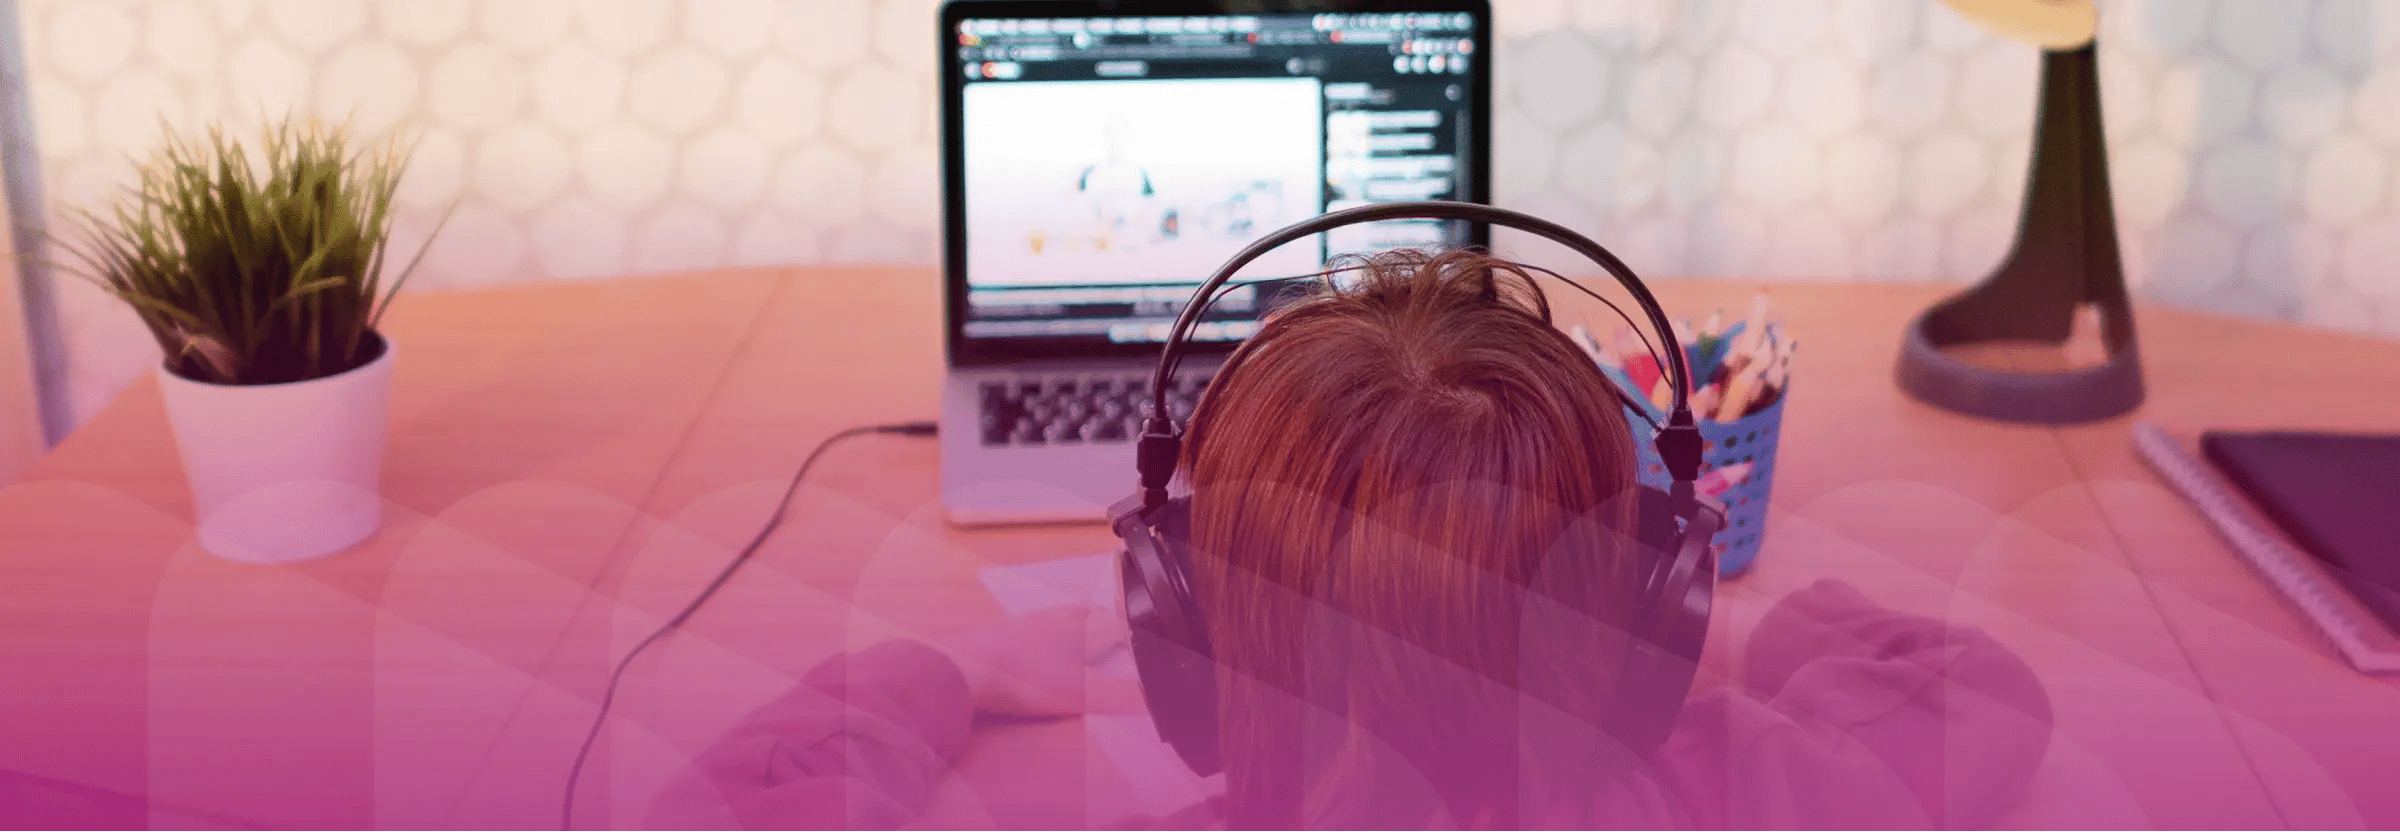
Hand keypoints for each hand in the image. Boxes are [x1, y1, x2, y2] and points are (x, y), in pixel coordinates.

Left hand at [939, 603, 1148, 717]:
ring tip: (1080, 637)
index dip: (1133, 631)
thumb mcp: (1082, 694)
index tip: (1148, 640)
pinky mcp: (998, 636)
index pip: (1115, 622)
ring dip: (1073, 625)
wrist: (962, 669)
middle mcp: (1053, 620)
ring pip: (1056, 617)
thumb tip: (1167, 702)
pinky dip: (1043, 636)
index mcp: (1079, 628)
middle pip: (1085, 613)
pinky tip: (1036, 650)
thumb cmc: (1024, 679)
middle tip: (1114, 633)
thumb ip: (1124, 698)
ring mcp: (1023, 625)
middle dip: (1103, 622)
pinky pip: (1030, 629)